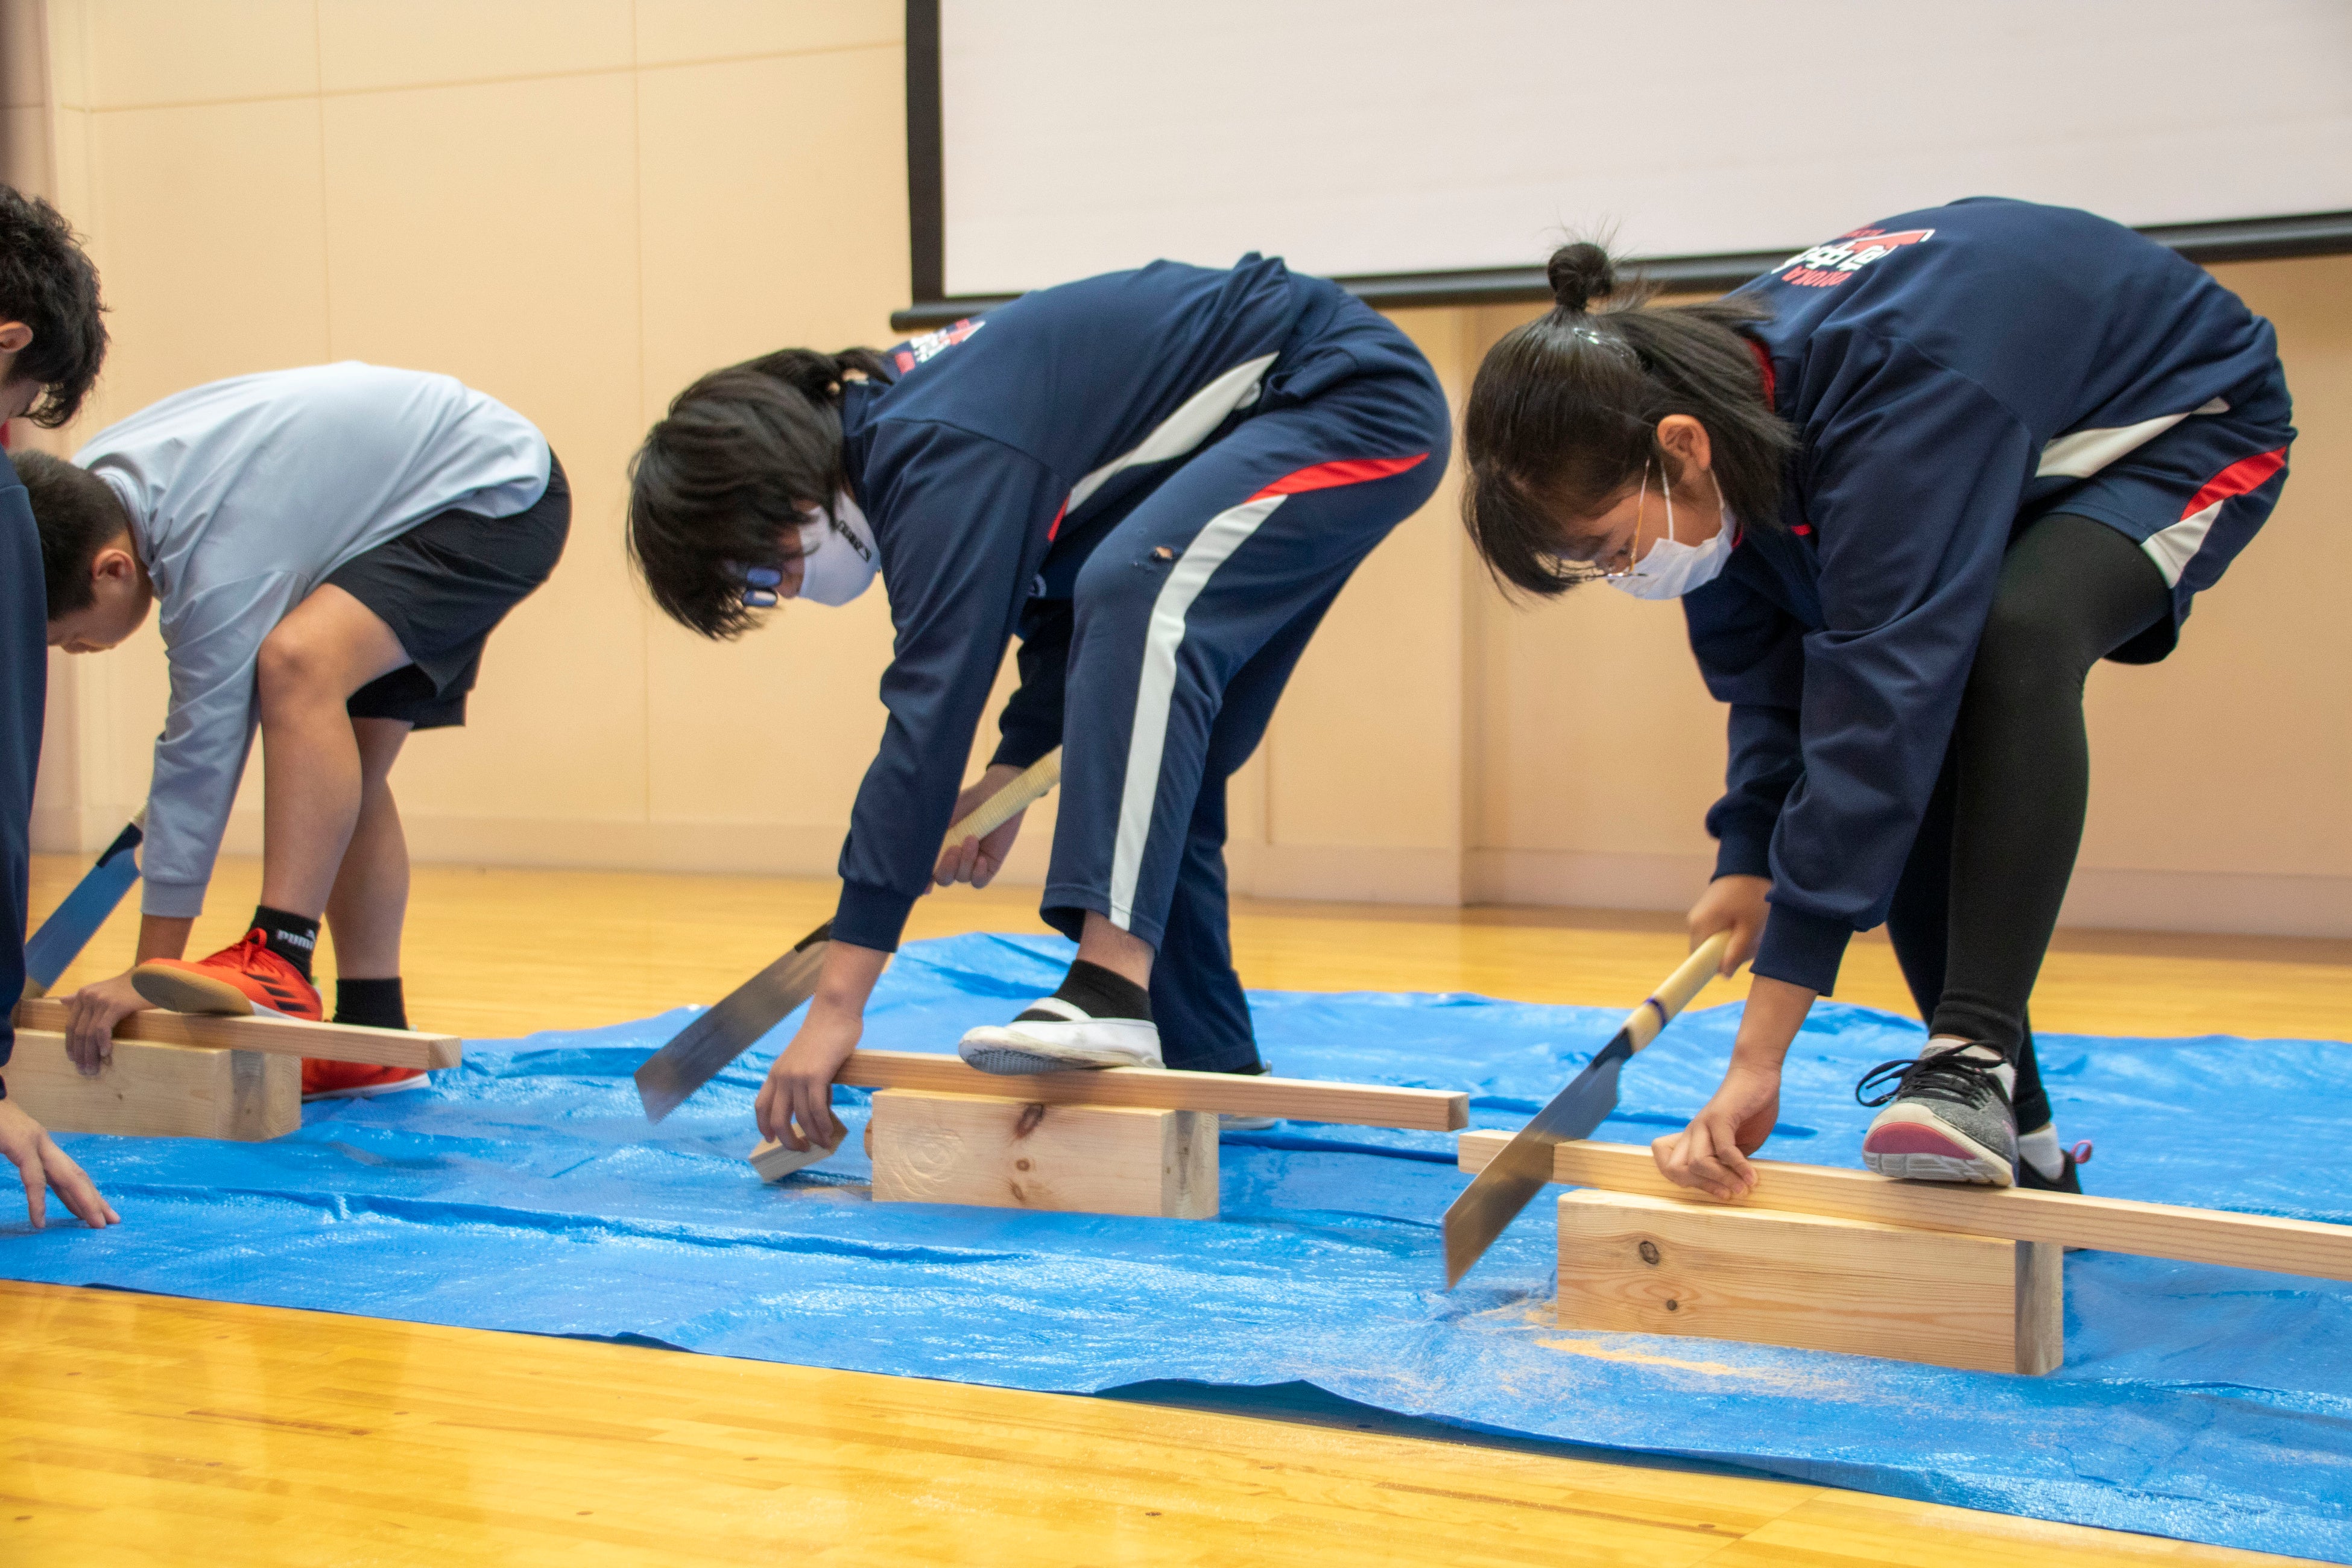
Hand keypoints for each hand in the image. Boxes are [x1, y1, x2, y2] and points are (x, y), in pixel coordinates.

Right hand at [0, 1098, 119, 1228]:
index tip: (100, 1212)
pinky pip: (33, 1177)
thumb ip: (23, 1163)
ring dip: (83, 1200)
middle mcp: (45, 1144)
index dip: (86, 1194)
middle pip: (76, 1177)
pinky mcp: (20, 1144)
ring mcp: (35, 1143)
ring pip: (66, 1177)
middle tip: (111, 1222)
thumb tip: (32, 1180)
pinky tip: (39, 1220)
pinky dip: (37, 1200)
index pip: (70, 1174)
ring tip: (94, 1223)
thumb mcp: (7, 1146)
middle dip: (94, 1201)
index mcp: (42, 1146)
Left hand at [63, 971, 148, 1074]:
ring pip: (89, 1033)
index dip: (71, 1044)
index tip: (74, 1060)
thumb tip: (61, 1001)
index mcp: (82, 995)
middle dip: (80, 1053)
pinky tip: (105, 1053)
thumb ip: (81, 997)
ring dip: (90, 1054)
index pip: (71, 1025)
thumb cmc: (128, 987)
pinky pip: (103, 1029)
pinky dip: (102, 1043)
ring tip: (94, 1068)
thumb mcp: (101, 989)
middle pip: (79, 1031)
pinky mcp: (115, 1006)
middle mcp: (88, 997)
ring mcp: (101, 1001)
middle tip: (84, 1070)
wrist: (150, 977)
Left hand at [755, 1003, 859, 1152]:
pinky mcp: (816, 1076)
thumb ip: (804, 1081)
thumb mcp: (804, 1060)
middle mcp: (782, 1077)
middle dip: (788, 1140)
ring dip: (812, 1136)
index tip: (770, 1140)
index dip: (763, 1126)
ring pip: (800, 1118)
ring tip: (822, 1144)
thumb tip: (818, 1108)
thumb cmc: (824, 1034)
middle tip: (801, 1149)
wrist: (833, 1013)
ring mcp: (797, 1077)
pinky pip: (817, 1110)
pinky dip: (823, 1125)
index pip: (761, 1106)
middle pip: (777, 1119)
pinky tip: (829, 1132)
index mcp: (776, 1073)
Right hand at [933, 763, 1026, 889]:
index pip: (928, 871)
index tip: (925, 886)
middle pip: (944, 879)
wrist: (994, 794)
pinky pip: (980, 881)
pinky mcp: (990, 864)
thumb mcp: (942, 818)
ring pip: (962, 877)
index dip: (924, 881)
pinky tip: (981, 859)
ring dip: (965, 861)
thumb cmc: (967, 802)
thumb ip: (930, 837)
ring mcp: (972, 862)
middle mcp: (954, 858)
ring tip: (972, 838)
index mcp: (939, 848)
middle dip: (946, 868)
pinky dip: (978, 873)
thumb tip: (916, 854)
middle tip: (953, 849)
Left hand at [1652, 1056, 1780, 1201]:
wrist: (1757, 1074)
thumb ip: (1732, 1163)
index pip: (1669, 1167)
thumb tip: (1735, 1188)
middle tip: (1729, 1194)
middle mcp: (1692, 1132)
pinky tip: (1752, 1176)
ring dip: (1722, 1180)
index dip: (1689, 1185)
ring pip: (1696, 1163)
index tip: (1719, 1192)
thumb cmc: (1751, 1110)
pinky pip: (1724, 1149)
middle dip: (1701, 1187)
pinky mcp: (1719, 1117)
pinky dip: (1739, 1167)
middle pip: (1674, 1169)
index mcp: (1693, 1139)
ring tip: (1743, 1187)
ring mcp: (1703, 1124)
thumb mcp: (1740, 1143)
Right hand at [1688, 874, 1769, 976]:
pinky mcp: (1707, 914)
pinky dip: (1730, 935)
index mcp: (1700, 926)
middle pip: (1707, 953)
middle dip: (1728, 955)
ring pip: (1713, 944)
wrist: (1747, 864)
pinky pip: (1715, 934)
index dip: (1716, 966)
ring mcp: (1699, 917)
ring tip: (1750, 934)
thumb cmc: (1750, 894)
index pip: (1699, 960)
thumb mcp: (1749, 926)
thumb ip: (1736, 950)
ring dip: (1731, 945)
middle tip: (1750, 946)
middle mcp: (1694, 923)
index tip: (1735, 964)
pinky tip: (1745, 926)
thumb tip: (1723, 974)